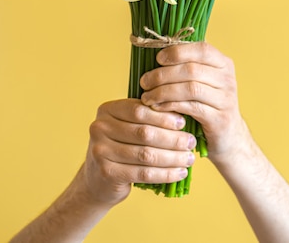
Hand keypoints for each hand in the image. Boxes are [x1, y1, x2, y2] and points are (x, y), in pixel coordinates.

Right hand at [80, 98, 196, 206]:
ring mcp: (100, 151)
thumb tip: (184, 113)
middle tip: (190, 142)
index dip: (163, 116)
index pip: (139, 109)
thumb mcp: (128, 126)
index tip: (183, 122)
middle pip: (144, 132)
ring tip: (188, 158)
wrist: (98, 179)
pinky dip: (165, 174)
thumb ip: (148, 117)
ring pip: (146, 154)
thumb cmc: (122, 146)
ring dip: (172, 157)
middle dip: (172, 138)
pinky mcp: (107, 173)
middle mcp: (99, 127)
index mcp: (107, 109)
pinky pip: (143, 173)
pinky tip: (179, 173)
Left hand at [139, 42, 250, 167]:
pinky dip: (171, 105)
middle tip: (144, 81)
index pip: (202, 49)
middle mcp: (227, 79)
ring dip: (163, 91)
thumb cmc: (206, 104)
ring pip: (190, 88)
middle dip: (163, 74)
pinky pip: (192, 108)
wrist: (228, 137)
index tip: (158, 59)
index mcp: (223, 63)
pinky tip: (157, 107)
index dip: (178, 52)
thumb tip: (154, 54)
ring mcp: (226, 99)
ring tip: (147, 96)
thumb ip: (185, 67)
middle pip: (192, 70)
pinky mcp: (220, 118)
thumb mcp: (201, 82)